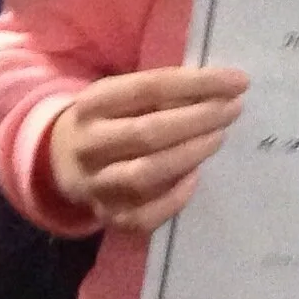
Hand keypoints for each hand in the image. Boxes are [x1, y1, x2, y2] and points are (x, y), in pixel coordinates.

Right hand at [46, 65, 249, 233]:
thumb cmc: (111, 118)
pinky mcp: (106, 216)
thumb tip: (222, 89)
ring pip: (145, 174)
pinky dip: (175, 198)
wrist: (61, 159)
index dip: (197, 84)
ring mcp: (94, 185)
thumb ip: (163, 92)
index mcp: (92, 104)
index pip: (149, 88)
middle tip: (233, 109)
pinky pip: (143, 216)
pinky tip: (196, 177)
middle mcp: (88, 145)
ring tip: (219, 137)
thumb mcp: (123, 96)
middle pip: (148, 132)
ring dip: (190, 154)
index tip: (237, 81)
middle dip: (199, 119)